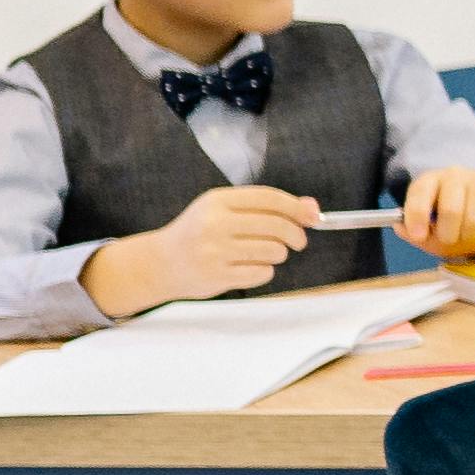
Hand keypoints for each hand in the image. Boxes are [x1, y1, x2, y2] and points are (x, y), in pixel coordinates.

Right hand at [85, 184, 320, 316]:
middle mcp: (215, 223)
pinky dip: (264, 271)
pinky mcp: (217, 276)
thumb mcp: (224, 210)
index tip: (314, 217)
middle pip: (277, 226)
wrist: (161, 263)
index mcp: (217, 201)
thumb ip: (266, 207)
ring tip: (262, 253)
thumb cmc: (200, 233)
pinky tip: (248, 267)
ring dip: (278, 254)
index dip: (297, 208)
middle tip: (298, 241)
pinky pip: (262, 273)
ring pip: (274, 251)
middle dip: (296, 235)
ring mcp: (214, 251)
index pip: (269, 198)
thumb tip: (312, 208)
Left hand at [399, 165, 474, 260]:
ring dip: (469, 238)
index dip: (417, 215)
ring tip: (468, 237)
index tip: (419, 236)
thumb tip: (401, 228)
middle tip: (449, 241)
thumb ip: (412, 233)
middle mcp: (454, 175)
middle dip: (448, 234)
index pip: (420, 192)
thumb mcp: (428, 233)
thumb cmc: (452, 227)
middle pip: (451, 209)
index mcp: (430, 181)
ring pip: (474, 220)